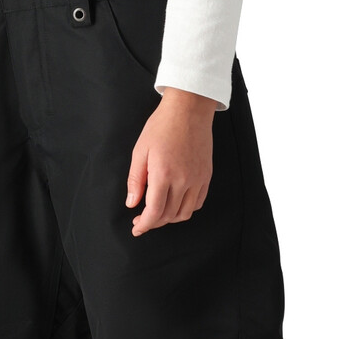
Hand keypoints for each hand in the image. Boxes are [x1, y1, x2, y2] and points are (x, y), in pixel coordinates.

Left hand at [125, 86, 216, 235]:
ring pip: (185, 213)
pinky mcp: (206, 176)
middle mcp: (183, 180)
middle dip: (153, 223)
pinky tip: (175, 204)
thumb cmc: (162, 126)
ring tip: (158, 214)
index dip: (144, 224)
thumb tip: (132, 203)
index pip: (154, 212)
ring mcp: (197, 179)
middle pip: (169, 215)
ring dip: (169, 219)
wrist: (189, 110)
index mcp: (163, 174)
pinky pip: (197, 202)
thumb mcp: (140, 151)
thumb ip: (135, 180)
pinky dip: (185, 209)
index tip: (136, 228)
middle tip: (142, 220)